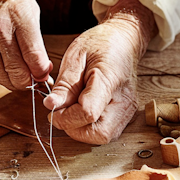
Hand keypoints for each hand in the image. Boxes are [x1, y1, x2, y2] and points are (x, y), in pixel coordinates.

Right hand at [0, 0, 51, 89]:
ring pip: (1, 76)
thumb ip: (37, 42)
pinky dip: (2, 73)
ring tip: (24, 75)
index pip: (33, 57)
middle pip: (16, 72)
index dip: (42, 72)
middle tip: (36, 79)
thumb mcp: (31, 11)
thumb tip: (43, 69)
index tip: (45, 75)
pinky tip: (10, 66)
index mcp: (19, 16)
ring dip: (15, 82)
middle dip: (29, 82)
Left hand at [44, 0, 156, 143]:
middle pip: (98, 133)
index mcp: (111, 81)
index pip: (88, 113)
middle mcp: (125, 101)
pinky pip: (106, 132)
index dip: (65, 116)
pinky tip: (83, 110)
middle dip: (74, 127)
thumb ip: (64, 85)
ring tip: (74, 108)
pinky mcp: (126, 116)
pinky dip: (90, 127)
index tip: (52, 107)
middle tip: (63, 109)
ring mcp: (128, 111)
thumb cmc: (101, 44)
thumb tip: (51, 107)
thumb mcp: (76, 56)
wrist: (124, 42)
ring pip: (102, 137)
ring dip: (81, 129)